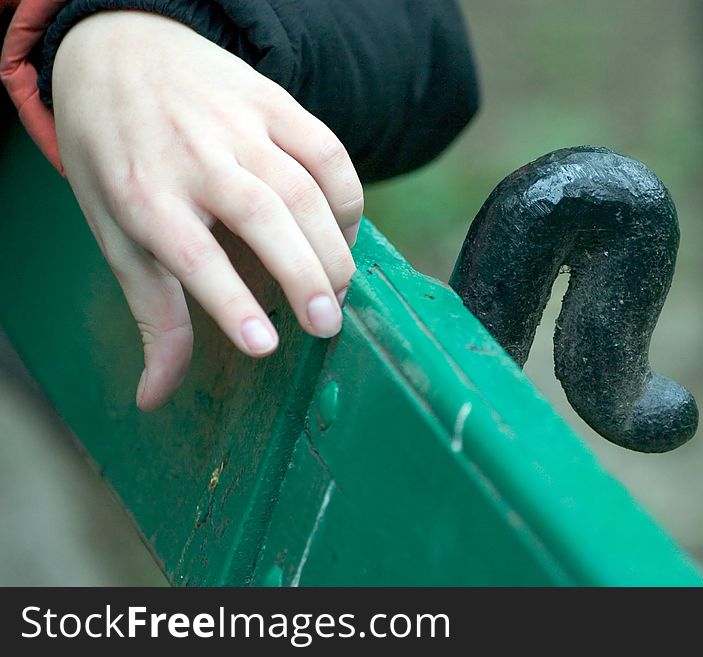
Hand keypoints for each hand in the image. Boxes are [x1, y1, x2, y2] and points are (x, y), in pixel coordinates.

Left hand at [52, 11, 362, 410]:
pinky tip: (344, 234)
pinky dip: (347, 196)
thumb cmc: (115, 156)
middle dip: (304, 274)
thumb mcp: (115, 233)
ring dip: (333, 245)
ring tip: (341, 291)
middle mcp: (194, 154)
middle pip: (263, 215)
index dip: (232, 302)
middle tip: (328, 325)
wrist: (120, 47)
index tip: (266, 346)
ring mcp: (239, 123)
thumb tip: (154, 397)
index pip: (192, 254)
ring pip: (305, 185)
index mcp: (143, 194)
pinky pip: (327, 150)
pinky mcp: (274, 102)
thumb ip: (152, 314)